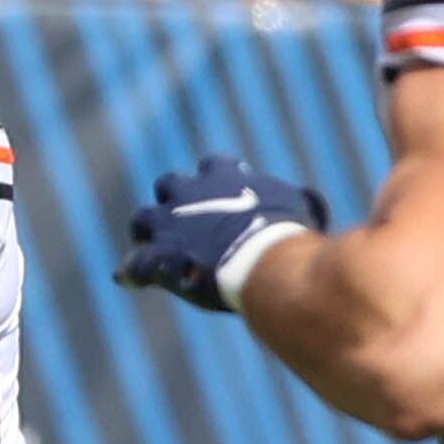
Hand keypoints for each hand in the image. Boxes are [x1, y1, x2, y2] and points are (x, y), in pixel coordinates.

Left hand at [116, 153, 326, 311]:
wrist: (260, 257)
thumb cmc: (285, 231)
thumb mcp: (301, 208)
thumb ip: (300, 201)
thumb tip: (314, 205)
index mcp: (221, 174)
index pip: (213, 165)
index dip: (218, 178)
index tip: (226, 190)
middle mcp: (187, 191)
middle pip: (170, 184)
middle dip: (174, 199)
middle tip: (186, 220)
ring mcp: (167, 223)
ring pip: (143, 218)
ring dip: (147, 230)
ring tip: (154, 246)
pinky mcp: (157, 256)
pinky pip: (135, 264)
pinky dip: (132, 271)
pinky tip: (129, 278)